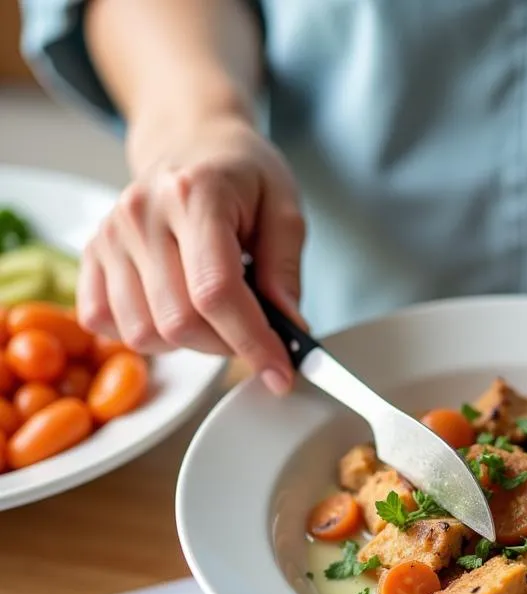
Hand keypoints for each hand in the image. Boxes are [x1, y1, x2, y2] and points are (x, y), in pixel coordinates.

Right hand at [77, 115, 304, 393]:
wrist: (191, 140)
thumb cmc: (243, 175)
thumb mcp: (285, 209)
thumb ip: (287, 271)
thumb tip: (289, 330)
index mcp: (195, 195)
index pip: (218, 292)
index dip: (253, 343)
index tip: (281, 374)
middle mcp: (141, 214)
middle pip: (179, 322)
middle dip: (227, 346)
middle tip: (253, 334)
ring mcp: (109, 235)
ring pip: (144, 333)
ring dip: (189, 344)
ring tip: (214, 314)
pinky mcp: (91, 254)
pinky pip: (106, 324)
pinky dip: (145, 334)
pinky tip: (174, 310)